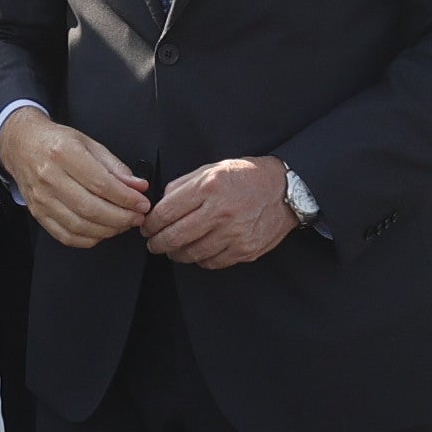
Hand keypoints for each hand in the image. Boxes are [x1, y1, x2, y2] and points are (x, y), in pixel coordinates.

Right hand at [1, 115, 158, 250]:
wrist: (22, 145)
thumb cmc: (57, 142)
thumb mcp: (89, 144)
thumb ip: (115, 167)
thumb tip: (138, 187)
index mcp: (64, 153)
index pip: (101, 184)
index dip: (126, 198)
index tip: (142, 203)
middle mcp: (50, 177)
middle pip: (90, 208)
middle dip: (121, 217)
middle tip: (137, 217)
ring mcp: (42, 199)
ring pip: (79, 225)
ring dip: (108, 230)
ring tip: (123, 224)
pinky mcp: (38, 214)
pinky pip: (66, 236)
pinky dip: (88, 239)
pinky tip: (102, 231)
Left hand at [138, 157, 297, 267]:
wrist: (285, 190)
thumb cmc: (246, 177)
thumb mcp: (212, 168)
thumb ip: (183, 185)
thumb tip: (159, 205)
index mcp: (209, 187)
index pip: (166, 212)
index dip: (151, 224)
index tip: (147, 227)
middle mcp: (221, 211)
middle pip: (175, 237)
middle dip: (157, 243)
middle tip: (153, 243)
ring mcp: (234, 234)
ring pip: (191, 253)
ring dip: (176, 253)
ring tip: (173, 249)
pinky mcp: (245, 250)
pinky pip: (212, 262)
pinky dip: (199, 259)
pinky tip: (197, 251)